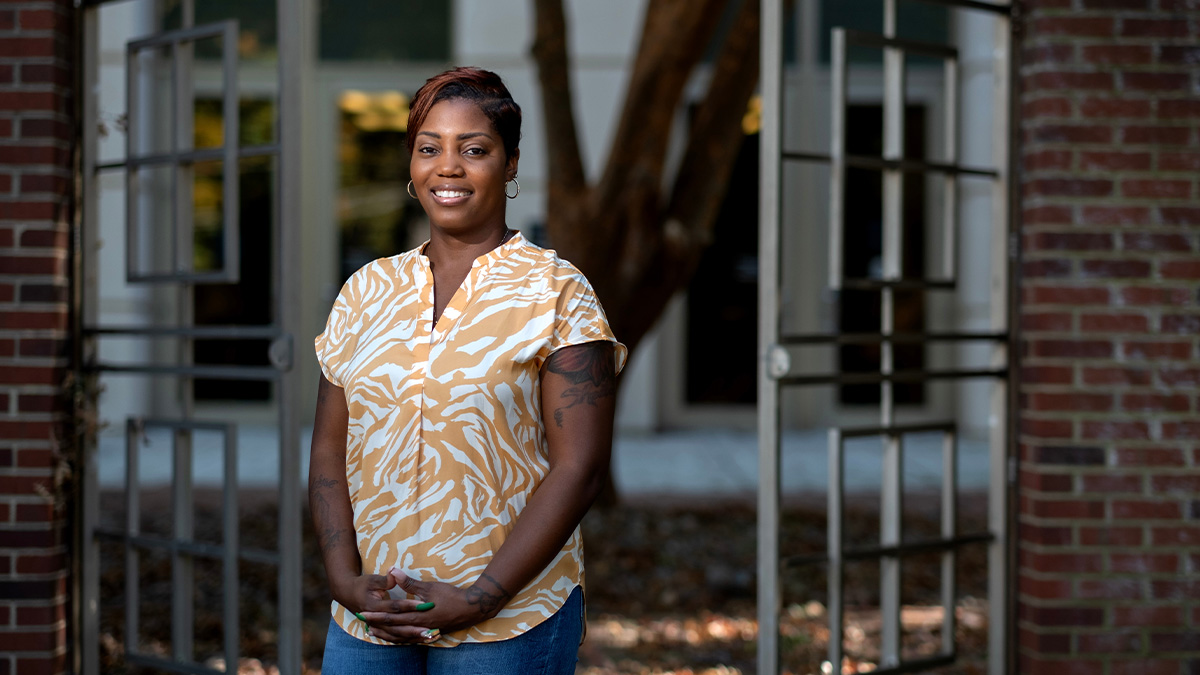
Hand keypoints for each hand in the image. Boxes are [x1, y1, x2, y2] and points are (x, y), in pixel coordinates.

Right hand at [329, 571, 433, 643]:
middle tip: (430, 628)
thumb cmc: (361, 585)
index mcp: (373, 606)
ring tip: (428, 637)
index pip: (394, 607)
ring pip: (396, 635)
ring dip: (412, 636)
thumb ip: (385, 579)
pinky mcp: (379, 629)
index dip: (408, 606)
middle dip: (414, 627)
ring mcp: (376, 626)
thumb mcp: (372, 579)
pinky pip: (394, 637)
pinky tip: (418, 640)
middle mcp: (375, 619)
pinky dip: (406, 639)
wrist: (347, 594)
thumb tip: (395, 572)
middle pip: (397, 625)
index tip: (423, 605)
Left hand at [358, 569, 513, 641]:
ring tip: (374, 633)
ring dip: (386, 634)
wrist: (471, 609)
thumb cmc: (451, 596)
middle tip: (363, 624)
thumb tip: (393, 571)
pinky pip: (411, 639)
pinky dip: (400, 638)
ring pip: (401, 636)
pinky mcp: (430, 633)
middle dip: (377, 626)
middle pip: (393, 628)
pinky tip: (396, 637)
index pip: (392, 617)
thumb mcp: (430, 587)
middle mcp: (418, 627)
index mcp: (417, 616)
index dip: (376, 616)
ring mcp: (424, 632)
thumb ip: (410, 582)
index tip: (363, 614)